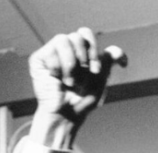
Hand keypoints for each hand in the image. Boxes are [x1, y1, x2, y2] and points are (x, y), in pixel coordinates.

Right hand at [28, 29, 126, 147]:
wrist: (66, 114)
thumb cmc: (83, 100)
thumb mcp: (100, 81)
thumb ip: (109, 63)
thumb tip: (119, 53)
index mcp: (81, 51)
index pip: (86, 34)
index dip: (93, 50)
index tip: (96, 70)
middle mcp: (67, 49)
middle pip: (77, 36)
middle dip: (83, 59)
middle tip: (81, 79)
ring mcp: (52, 53)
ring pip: (62, 39)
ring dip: (70, 65)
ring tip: (69, 82)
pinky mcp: (39, 59)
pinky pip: (50, 53)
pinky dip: (57, 70)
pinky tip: (56, 80)